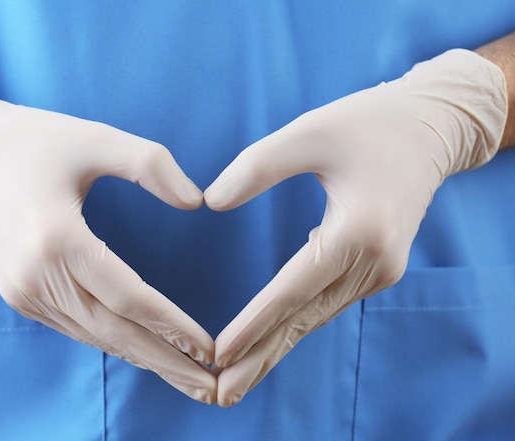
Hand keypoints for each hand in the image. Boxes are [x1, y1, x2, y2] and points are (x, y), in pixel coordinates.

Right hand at [0, 76, 215, 402]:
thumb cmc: (31, 142)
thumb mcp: (95, 138)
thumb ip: (151, 165)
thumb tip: (196, 203)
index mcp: (56, 238)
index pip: (129, 297)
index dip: (173, 326)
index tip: (210, 347)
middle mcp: (37, 277)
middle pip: (115, 333)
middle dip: (166, 362)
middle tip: (211, 388)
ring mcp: (24, 293)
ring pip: (96, 337)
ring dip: (144, 359)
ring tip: (186, 378)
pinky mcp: (21, 296)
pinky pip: (78, 328)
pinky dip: (115, 343)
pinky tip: (143, 351)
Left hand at [205, 49, 507, 406]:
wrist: (430, 128)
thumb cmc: (370, 123)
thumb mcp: (309, 132)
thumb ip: (257, 167)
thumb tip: (211, 203)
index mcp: (359, 230)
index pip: (293, 289)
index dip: (254, 322)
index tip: (218, 352)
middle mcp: (374, 262)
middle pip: (306, 318)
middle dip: (261, 356)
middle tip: (220, 392)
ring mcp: (380, 270)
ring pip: (316, 316)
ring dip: (277, 346)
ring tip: (238, 378)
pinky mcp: (377, 267)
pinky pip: (327, 302)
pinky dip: (295, 323)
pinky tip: (271, 341)